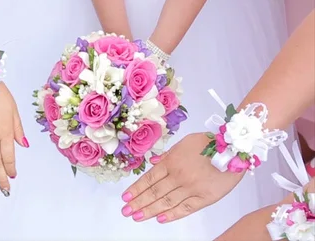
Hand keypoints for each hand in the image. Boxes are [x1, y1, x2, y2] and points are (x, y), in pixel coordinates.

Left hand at [120, 133, 242, 222]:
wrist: (235, 147)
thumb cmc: (210, 143)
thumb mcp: (184, 142)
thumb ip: (167, 154)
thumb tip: (152, 162)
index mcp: (171, 162)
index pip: (149, 179)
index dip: (136, 189)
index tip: (125, 197)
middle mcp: (178, 176)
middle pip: (154, 192)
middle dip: (138, 203)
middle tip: (126, 211)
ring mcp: (191, 188)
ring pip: (166, 202)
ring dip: (150, 210)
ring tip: (137, 217)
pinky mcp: (205, 197)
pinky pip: (186, 208)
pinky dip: (172, 214)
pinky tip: (160, 218)